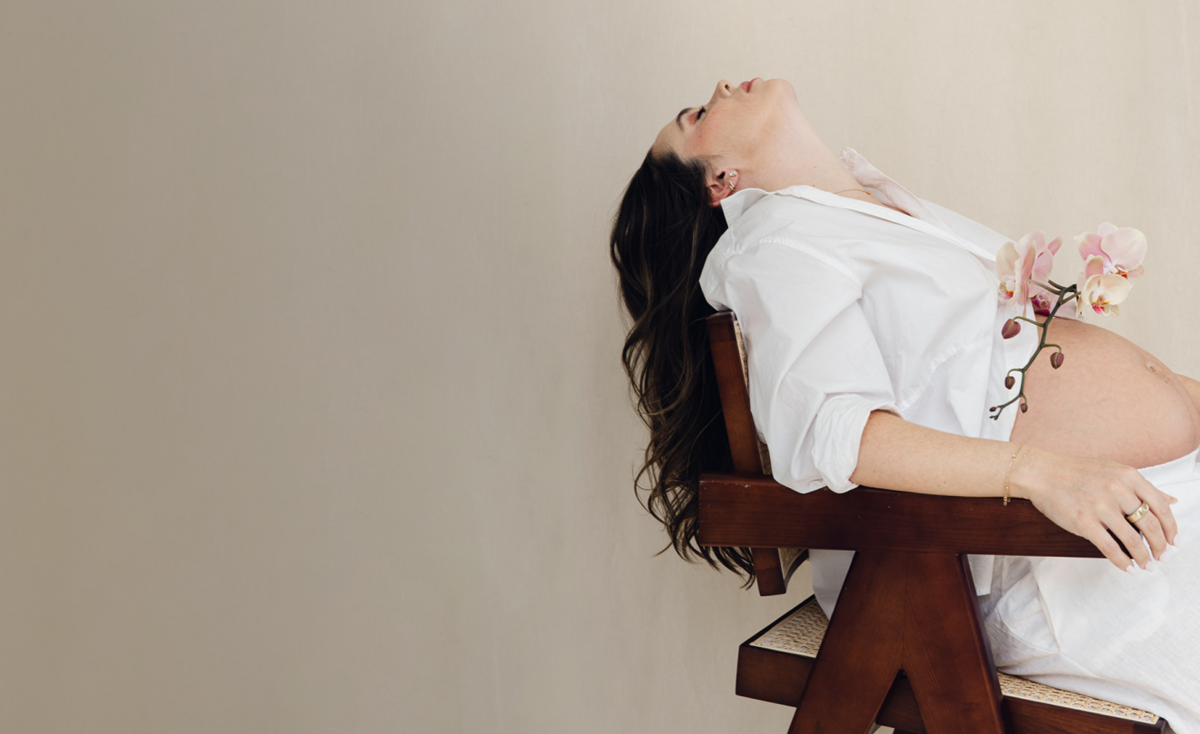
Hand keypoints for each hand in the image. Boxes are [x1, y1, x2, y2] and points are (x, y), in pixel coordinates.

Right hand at [1014, 447, 1178, 569]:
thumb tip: (1171, 499)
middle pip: (1150, 525)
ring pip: (1133, 539)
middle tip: (1162, 557)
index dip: (1171, 528)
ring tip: (1146, 565)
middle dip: (1160, 546)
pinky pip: (1110, 547)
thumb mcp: (1114, 471)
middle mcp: (1117, 490)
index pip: (1161, 506)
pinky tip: (1127, 567)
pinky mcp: (1083, 522)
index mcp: (1128, 476)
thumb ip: (1143, 486)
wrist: (1041, 472)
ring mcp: (1100, 506)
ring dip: (1143, 557)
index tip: (1174, 541)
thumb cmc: (1076, 471)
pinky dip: (1122, 561)